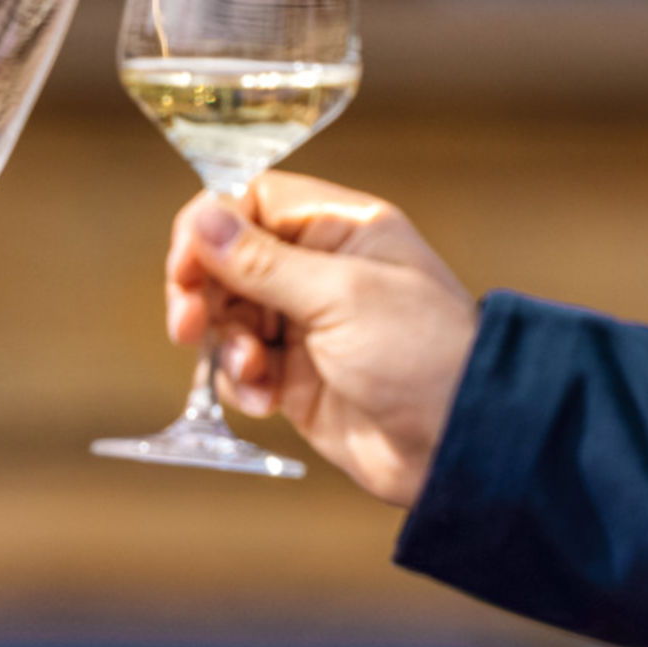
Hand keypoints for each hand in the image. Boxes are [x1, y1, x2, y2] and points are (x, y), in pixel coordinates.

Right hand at [165, 174, 480, 507]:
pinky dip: (242, 383)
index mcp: (339, 231)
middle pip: (228, 260)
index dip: (210, 227)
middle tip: (186, 326)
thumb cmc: (422, 354)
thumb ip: (261, 261)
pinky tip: (266, 402)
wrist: (462, 444)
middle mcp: (320, 271)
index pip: (252, 202)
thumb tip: (201, 215)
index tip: (185, 265)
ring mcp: (307, 325)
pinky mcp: (298, 377)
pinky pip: (243, 367)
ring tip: (255, 374)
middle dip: (203, 292)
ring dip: (226, 345)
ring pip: (229, 316)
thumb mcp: (339, 298)